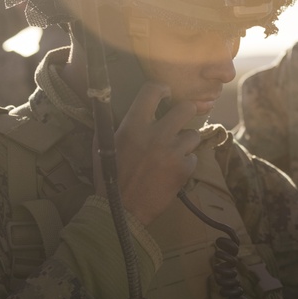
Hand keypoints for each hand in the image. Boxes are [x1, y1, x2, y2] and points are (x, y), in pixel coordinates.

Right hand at [93, 83, 201, 225]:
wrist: (121, 210)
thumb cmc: (109, 178)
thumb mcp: (104, 146)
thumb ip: (114, 124)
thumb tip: (110, 104)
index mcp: (133, 126)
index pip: (152, 90)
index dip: (162, 89)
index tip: (165, 94)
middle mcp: (156, 134)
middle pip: (186, 108)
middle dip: (186, 113)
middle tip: (179, 121)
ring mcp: (172, 152)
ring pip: (194, 134)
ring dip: (185, 142)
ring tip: (173, 152)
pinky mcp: (183, 169)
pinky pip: (194, 158)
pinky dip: (186, 163)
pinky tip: (173, 170)